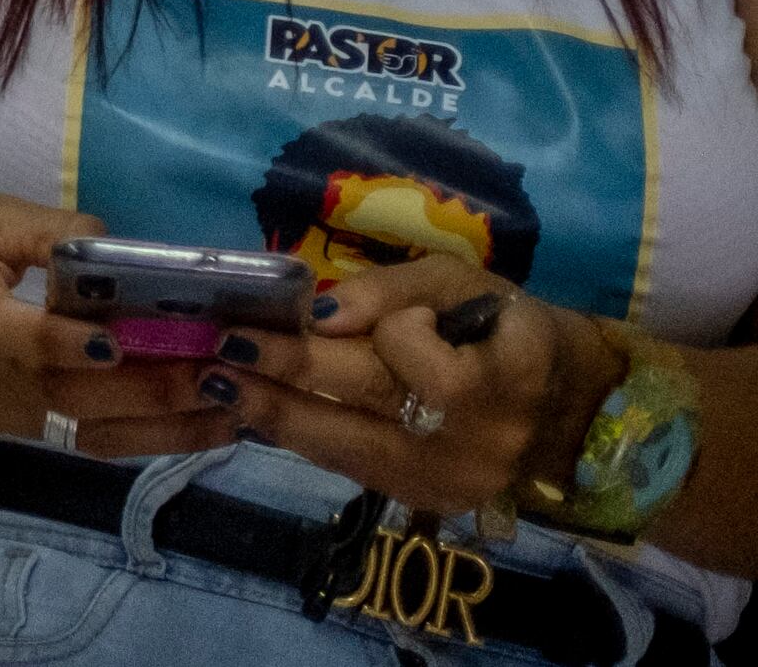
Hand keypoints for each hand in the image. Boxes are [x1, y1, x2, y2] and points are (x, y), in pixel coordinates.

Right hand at [0, 191, 294, 457]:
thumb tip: (118, 245)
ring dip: (165, 425)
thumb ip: (43, 229)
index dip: (85, 345)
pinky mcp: (3, 424)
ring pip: (90, 432)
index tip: (149, 336)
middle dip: (161, 388)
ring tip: (234, 408)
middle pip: (79, 397)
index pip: (28, 341)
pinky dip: (139, 438)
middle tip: (231, 369)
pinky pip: (79, 439)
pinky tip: (191, 427)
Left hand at [236, 258, 625, 516]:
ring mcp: (458, 480)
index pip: (420, 352)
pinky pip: (356, 469)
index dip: (374, 331)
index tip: (307, 316)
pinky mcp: (432, 502)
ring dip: (278, 415)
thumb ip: (391, 291)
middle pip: (373, 401)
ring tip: (220, 385)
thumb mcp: (461, 284)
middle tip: (222, 350)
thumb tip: (320, 314)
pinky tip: (263, 411)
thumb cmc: (504, 327)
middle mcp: (486, 437)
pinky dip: (308, 437)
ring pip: (352, 447)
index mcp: (511, 371)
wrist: (567, 410)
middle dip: (289, 374)